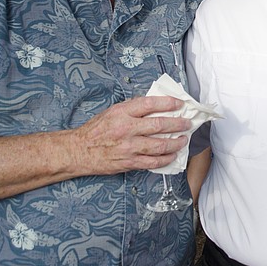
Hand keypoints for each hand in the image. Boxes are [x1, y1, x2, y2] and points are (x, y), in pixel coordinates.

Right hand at [71, 96, 190, 174]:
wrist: (79, 151)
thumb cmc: (95, 130)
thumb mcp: (112, 111)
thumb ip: (132, 108)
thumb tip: (155, 105)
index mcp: (122, 113)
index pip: (150, 104)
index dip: (168, 103)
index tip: (179, 104)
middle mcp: (127, 129)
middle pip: (159, 125)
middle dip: (178, 124)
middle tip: (187, 123)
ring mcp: (129, 147)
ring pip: (160, 145)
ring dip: (176, 143)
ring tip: (183, 140)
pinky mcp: (129, 162)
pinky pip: (153, 162)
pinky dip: (166, 159)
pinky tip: (172, 155)